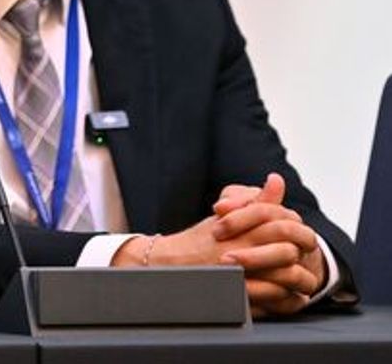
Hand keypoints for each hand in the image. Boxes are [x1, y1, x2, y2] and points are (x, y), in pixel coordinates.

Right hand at [124, 173, 324, 316]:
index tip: (300, 232)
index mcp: (242, 229)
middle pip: (288, 248)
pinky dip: (290, 301)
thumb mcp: (227, 216)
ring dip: (301, 279)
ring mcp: (243, 274)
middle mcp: (243, 250)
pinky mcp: (243, 295)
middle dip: (304, 251)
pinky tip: (295, 299)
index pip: (283, 222)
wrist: (172, 266)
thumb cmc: (202, 241)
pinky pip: (276, 299)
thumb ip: (255, 201)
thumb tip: (276, 180)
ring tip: (306, 281)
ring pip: (287, 276)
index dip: (296, 226)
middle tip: (308, 253)